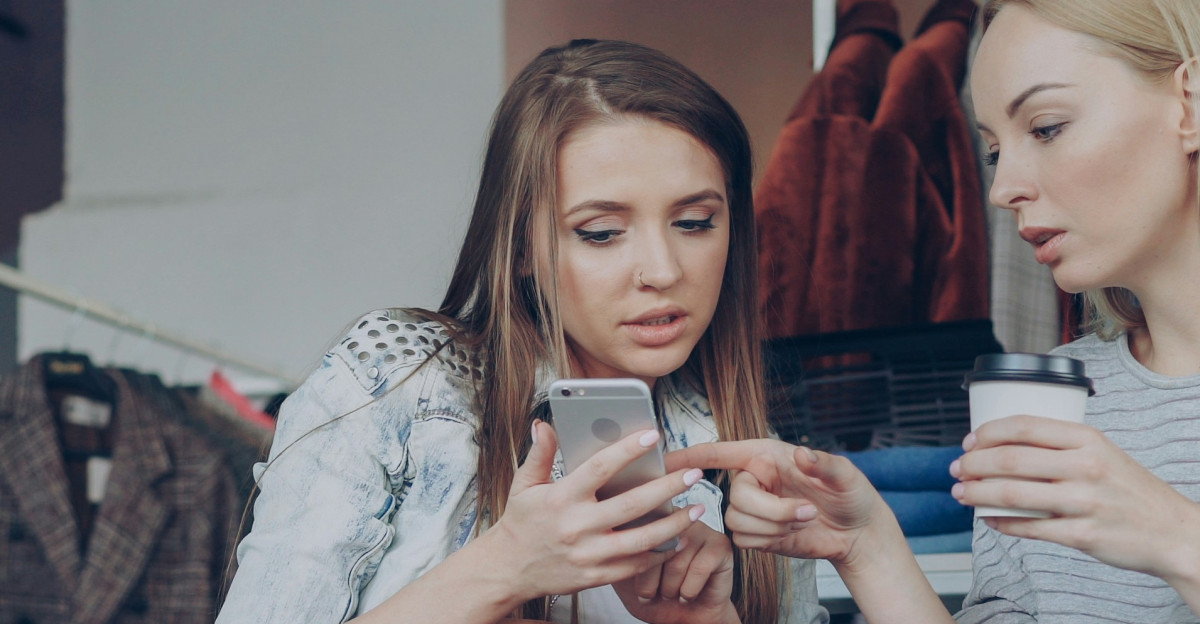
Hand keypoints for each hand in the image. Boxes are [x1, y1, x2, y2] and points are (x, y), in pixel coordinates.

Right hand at [483, 420, 704, 600]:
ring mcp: (588, 554)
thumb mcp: (524, 485)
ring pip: (641, 540)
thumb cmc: (520, 523)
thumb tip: (545, 424)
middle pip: (632, 505)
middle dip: (667, 487)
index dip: (626, 450)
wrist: (507, 570)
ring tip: (698, 509)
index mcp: (561, 498)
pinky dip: (659, 553)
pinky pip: (634, 566)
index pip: (599, 468)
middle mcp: (577, 526)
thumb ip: (539, 454)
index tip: (652, 435)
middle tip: (693, 474)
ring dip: (674, 524)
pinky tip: (677, 539)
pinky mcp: (595, 576)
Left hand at [613, 521, 738, 623]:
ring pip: (676, 561)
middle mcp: (674, 515)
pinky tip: (687, 594)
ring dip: (670, 589)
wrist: (685, 619)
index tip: (636, 583)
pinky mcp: (720, 545)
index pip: (632, 533)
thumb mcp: (624, 576)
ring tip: (672, 592)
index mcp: (648, 516)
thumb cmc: (654, 596)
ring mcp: (699, 527)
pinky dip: (689, 591)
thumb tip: (610, 535)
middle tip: (654, 593)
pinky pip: (698, 569)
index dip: (633, 567)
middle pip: (653, 547)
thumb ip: (614, 552)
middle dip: (649, 582)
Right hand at [666, 440, 888, 567]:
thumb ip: (824, 463)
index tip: (666, 460)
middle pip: (735, 495)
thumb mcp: (845, 475)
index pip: (721, 452)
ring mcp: (752, 508)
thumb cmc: (851, 495)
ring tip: (802, 519)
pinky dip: (769, 540)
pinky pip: (744, 540)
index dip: (692, 455)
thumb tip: (803, 454)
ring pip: (737, 520)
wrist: (855, 532)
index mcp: (766, 455)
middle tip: (805, 510)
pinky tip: (789, 534)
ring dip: (773, 526)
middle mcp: (754, 479)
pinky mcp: (755, 533)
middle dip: (771, 509)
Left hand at [951, 415, 1199, 580]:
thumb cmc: (1128, 490)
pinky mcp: (1082, 535)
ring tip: (961, 493)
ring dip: (976, 493)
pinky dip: (1000, 522)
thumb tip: (1002, 444)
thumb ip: (1059, 446)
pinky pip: (1028, 527)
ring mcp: (1084, 502)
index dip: (987, 433)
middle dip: (972, 464)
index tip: (968, 441)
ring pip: (1012, 494)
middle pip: (1010, 460)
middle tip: (957, 469)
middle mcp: (1085, 467)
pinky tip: (987, 518)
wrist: (1172, 531)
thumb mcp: (1102, 453)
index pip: (1024, 427)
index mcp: (1088, 439)